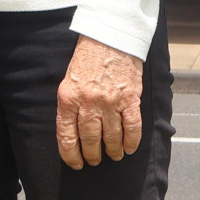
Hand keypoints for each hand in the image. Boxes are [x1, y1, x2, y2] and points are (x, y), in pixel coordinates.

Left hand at [55, 35, 143, 168]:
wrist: (110, 35)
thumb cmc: (88, 57)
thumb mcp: (69, 80)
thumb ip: (70, 104)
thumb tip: (73, 132)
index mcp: (68, 98)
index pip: (67, 136)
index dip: (71, 155)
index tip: (76, 163)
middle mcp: (88, 102)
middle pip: (90, 140)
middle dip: (92, 155)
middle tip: (95, 160)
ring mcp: (110, 101)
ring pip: (111, 137)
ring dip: (113, 151)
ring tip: (114, 155)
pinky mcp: (130, 98)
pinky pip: (132, 128)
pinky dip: (131, 141)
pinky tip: (129, 148)